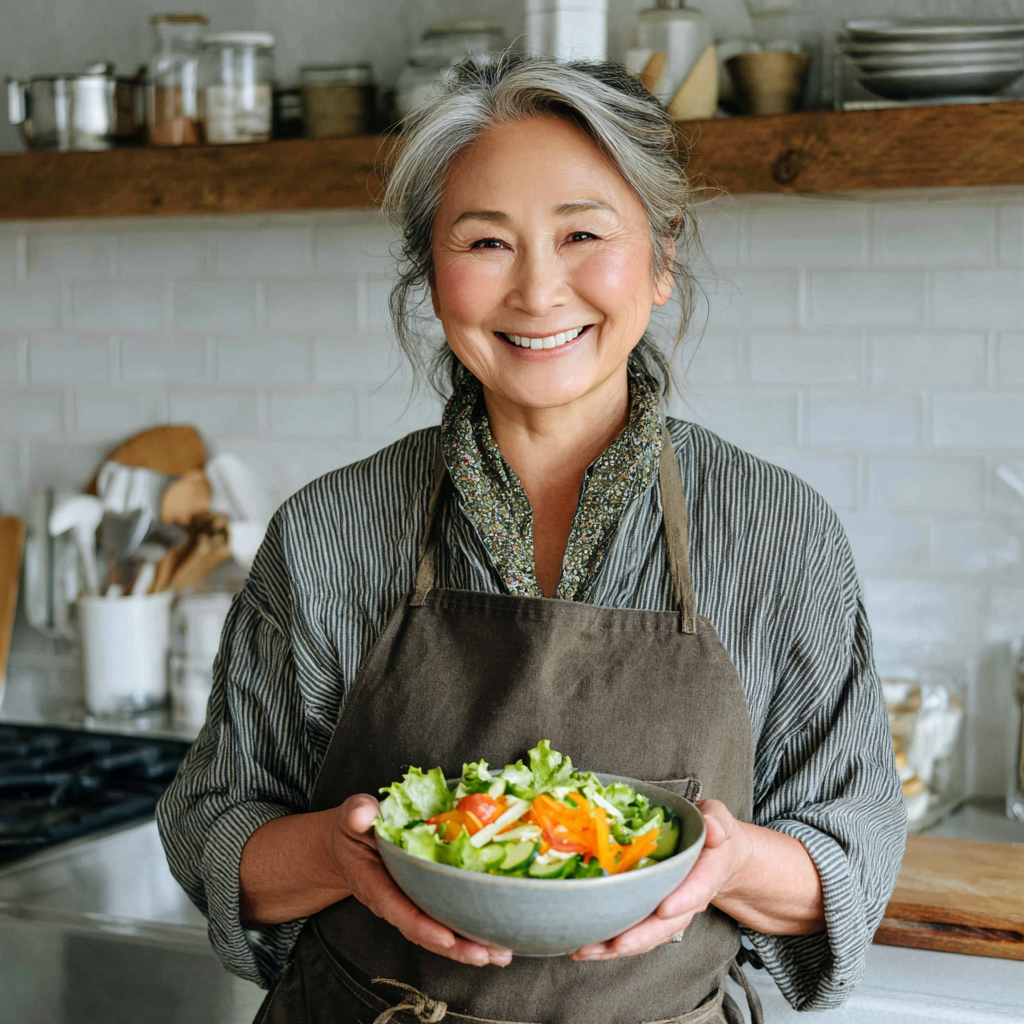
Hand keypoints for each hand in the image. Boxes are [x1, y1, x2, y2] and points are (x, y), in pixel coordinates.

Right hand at [331, 794, 512, 967]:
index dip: (422, 927)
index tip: (446, 938)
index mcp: (374, 884)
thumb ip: (357, 815)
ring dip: (468, 946)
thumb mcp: (352, 817)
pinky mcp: (423, 899)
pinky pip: (445, 920)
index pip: (398, 910)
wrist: (352, 844)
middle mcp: (394, 902)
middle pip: (424, 933)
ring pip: (438, 933)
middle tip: (486, 954)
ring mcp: (409, 904)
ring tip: (499, 954)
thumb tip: (364, 816)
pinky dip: (468, 932)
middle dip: (455, 947)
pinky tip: (494, 939)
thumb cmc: (354, 829)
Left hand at [570, 799, 748, 960]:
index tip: (664, 910)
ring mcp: (671, 910)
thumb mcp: (718, 818)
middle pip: (669, 924)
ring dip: (620, 945)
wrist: (715, 856)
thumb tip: (713, 830)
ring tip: (589, 950)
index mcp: (708, 871)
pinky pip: (637, 932)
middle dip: (643, 936)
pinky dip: (611, 943)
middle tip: (619, 944)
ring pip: (649, 934)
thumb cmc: (710, 831)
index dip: (683, 900)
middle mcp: (690, 898)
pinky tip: (587, 947)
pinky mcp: (653, 914)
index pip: (699, 887)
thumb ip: (716, 821)